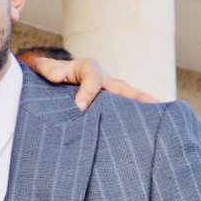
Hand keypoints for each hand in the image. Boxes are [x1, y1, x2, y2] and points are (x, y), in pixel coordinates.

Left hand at [27, 55, 159, 110]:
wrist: (48, 79)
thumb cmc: (48, 73)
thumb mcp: (43, 68)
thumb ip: (48, 68)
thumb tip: (57, 77)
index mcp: (88, 68)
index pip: (93, 79)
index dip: (87, 93)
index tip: (78, 108)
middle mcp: (103, 80)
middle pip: (122, 88)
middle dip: (137, 96)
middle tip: (153, 104)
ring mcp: (108, 94)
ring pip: (126, 100)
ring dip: (140, 109)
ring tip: (156, 120)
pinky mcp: (106, 106)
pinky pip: (120, 111)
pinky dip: (131, 119)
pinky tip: (144, 132)